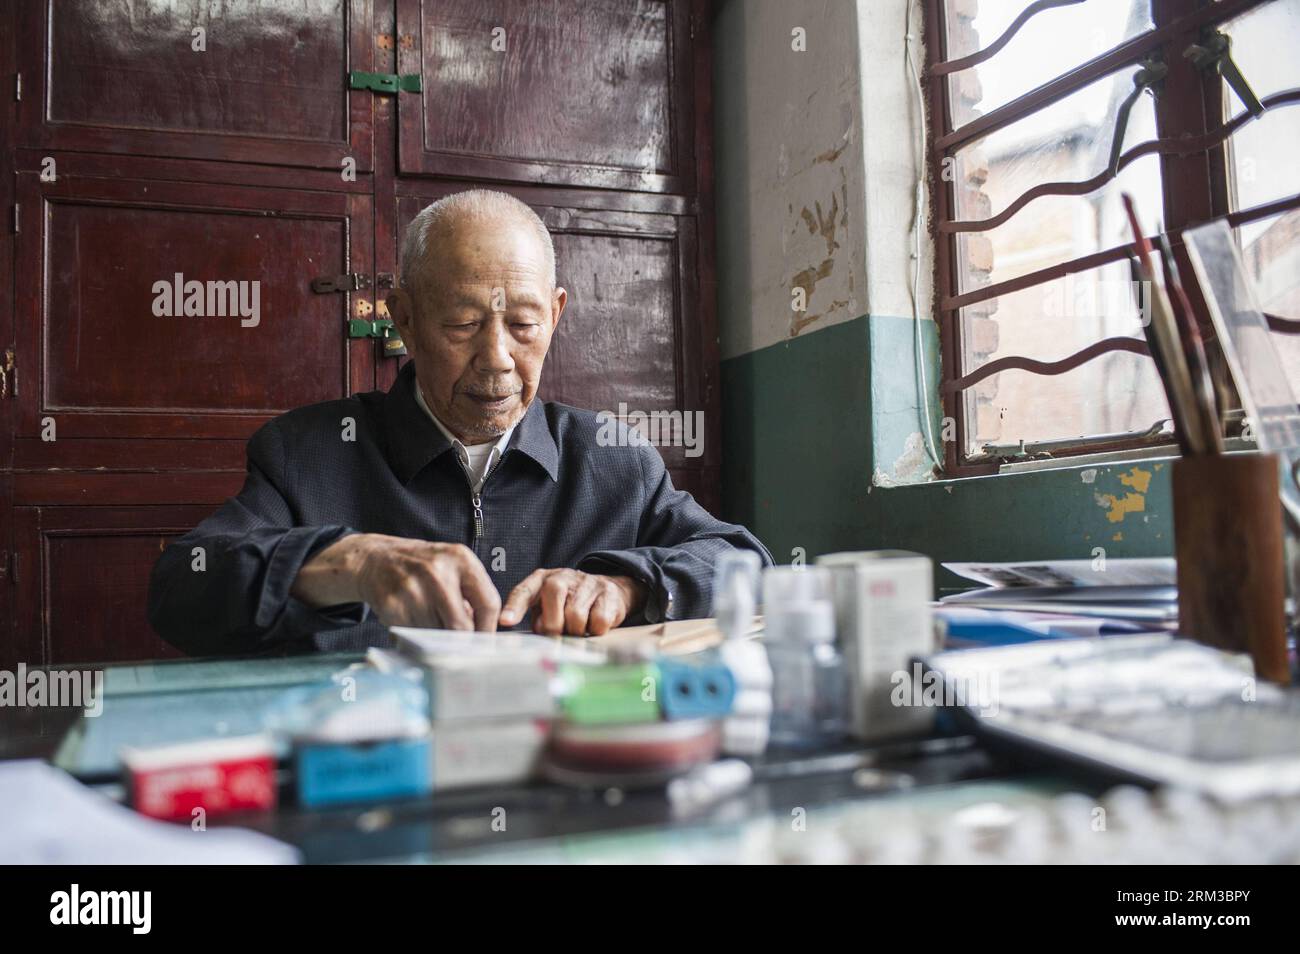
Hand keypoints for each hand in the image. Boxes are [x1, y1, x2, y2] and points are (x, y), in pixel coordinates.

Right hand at [291, 533, 500, 630]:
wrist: (377, 560)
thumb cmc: (422, 566)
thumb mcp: (453, 567)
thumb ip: (472, 595)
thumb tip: (486, 634)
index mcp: (460, 559)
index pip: (488, 603)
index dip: (489, 628)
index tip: (486, 640)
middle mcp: (437, 572)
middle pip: (462, 626)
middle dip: (462, 640)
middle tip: (460, 644)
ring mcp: (413, 589)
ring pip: (437, 635)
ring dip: (436, 637)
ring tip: (430, 620)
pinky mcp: (392, 605)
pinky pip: (415, 635)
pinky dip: (417, 635)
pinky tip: (413, 619)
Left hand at [499, 569, 645, 635]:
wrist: (607, 589)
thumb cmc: (568, 604)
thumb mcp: (547, 607)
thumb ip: (539, 620)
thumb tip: (542, 633)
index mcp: (541, 580)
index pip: (524, 591)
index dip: (514, 607)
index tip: (506, 622)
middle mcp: (562, 576)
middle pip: (553, 599)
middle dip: (554, 625)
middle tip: (560, 633)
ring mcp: (586, 582)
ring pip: (576, 617)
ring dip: (577, 631)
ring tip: (578, 628)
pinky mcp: (607, 592)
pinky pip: (598, 622)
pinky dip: (595, 631)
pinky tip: (594, 625)